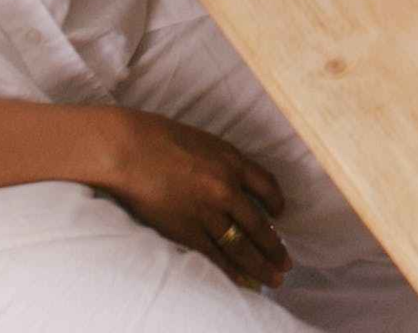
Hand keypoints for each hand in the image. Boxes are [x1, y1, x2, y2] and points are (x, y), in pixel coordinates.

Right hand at [93, 107, 289, 290]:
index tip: (281, 215)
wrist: (131, 151)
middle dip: (274, 247)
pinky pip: (214, 255)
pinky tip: (241, 279)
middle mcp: (226, 188)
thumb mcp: (205, 142)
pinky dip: (229, 270)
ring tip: (273, 278)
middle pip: (259, 224)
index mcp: (233, 162)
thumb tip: (236, 182)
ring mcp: (207, 211)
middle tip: (287, 262)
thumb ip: (224, 163)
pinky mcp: (185, 229)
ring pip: (240, 245)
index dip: (277, 202)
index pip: (267, 186)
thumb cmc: (161, 139)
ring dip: (259, 264)